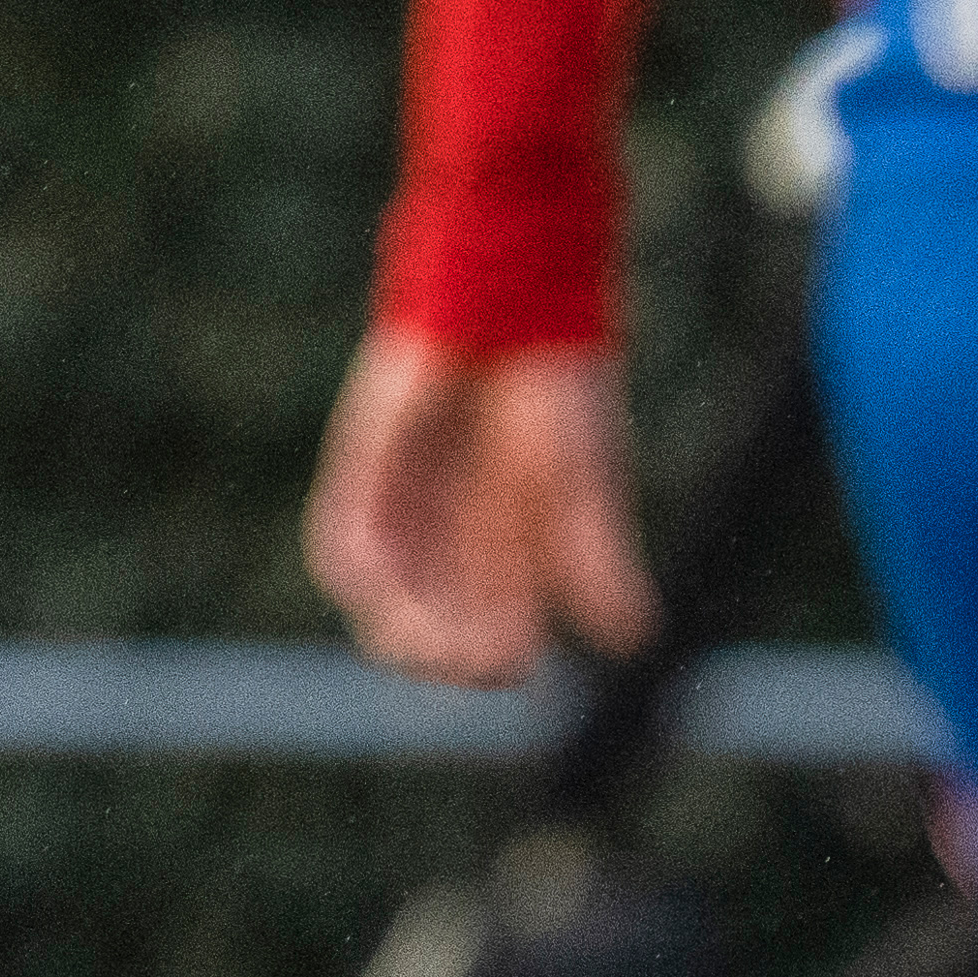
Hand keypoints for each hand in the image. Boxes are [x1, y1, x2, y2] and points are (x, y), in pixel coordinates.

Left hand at [303, 332, 659, 684]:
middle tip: (468, 663)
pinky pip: (341, 542)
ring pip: (386, 602)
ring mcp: (403, 512)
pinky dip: (358, 574)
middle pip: (437, 632)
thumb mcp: (577, 483)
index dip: (497, 664)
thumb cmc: (554, 392)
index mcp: (511, 557)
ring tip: (426, 642)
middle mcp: (453, 545)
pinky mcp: (363, 475)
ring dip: (401, 632)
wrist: (508, 309)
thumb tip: (636, 640)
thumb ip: (596, 558)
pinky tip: (380, 588)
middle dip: (449, 659)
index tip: (512, 667)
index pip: (496, 638)